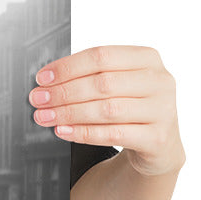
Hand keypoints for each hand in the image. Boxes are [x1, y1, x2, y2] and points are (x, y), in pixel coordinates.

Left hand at [29, 46, 183, 176]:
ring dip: (69, 113)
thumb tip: (46, 84)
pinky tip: (63, 131)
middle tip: (38, 99)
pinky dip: (83, 132)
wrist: (159, 143)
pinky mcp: (157, 138)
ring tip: (44, 116)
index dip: (68, 67)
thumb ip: (88, 77)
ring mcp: (162, 110)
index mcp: (147, 59)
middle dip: (63, 92)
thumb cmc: (130, 107)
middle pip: (102, 83)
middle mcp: (159, 81)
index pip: (101, 56)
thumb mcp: (117, 85)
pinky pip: (113, 134)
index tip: (42, 78)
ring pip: (107, 109)